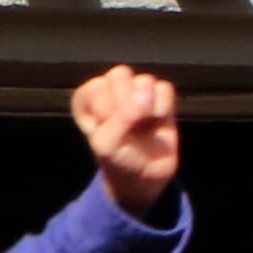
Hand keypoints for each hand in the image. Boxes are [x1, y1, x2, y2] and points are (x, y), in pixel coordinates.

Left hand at [72, 65, 179, 216]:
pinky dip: (163, 107)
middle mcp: (111, 89)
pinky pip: (164, 88)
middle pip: (120, 75)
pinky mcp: (159, 96)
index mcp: (88, 99)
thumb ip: (120, 118)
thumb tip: (145, 94)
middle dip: (125, 104)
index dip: (104, 111)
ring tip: (142, 125)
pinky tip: (157, 121)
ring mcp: (137, 90)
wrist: (144, 178)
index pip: (96, 87)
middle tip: (127, 126)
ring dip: (146, 108)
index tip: (106, 129)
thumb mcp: (107, 144)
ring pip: (144, 80)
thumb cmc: (117, 160)